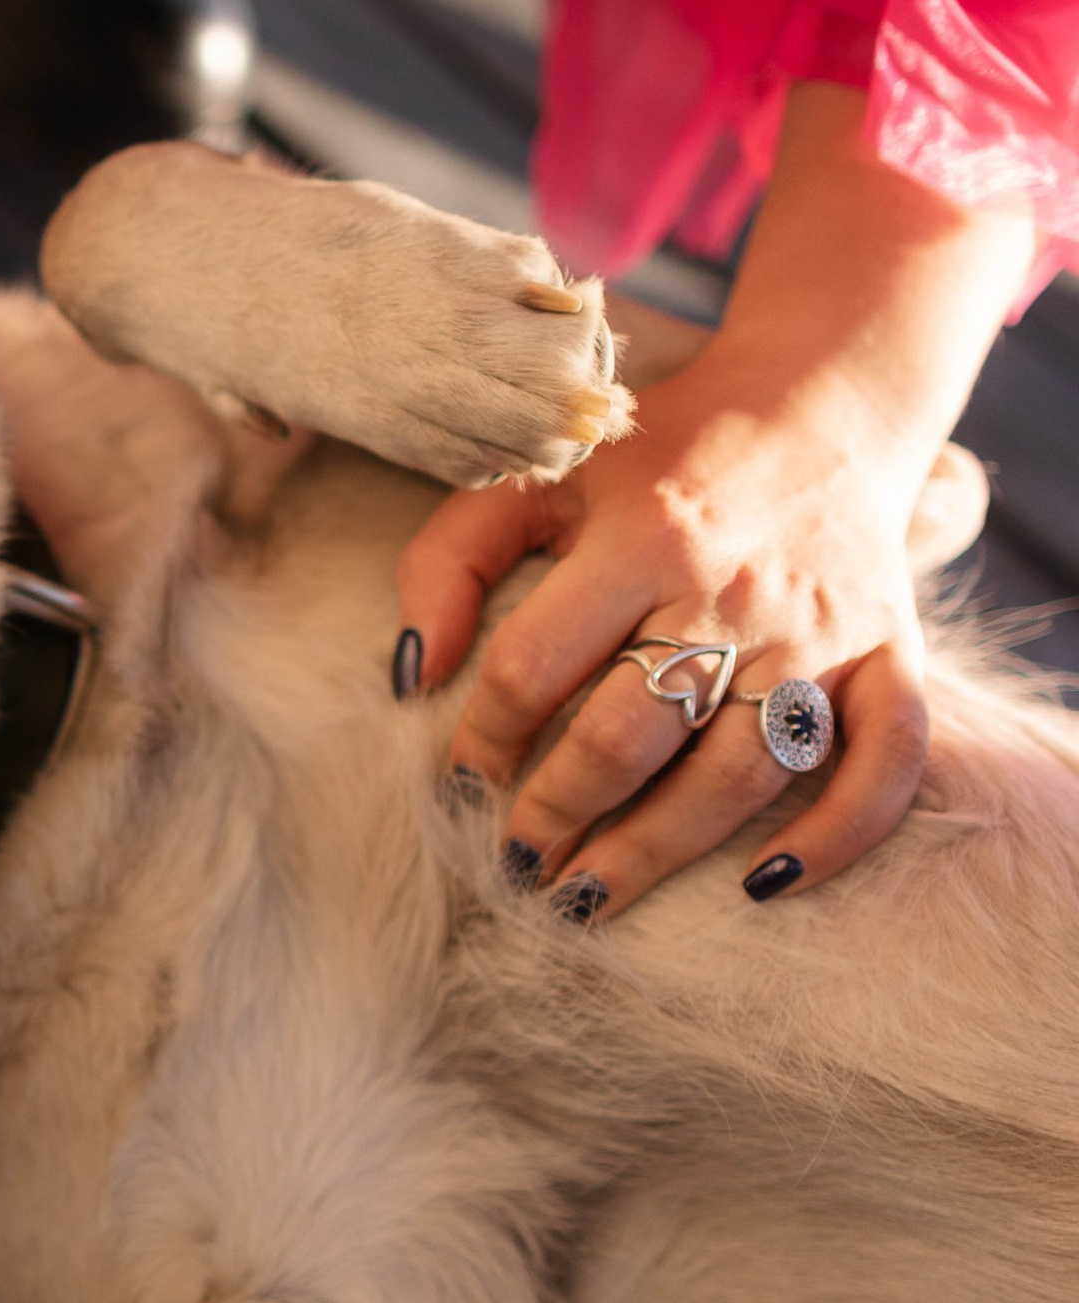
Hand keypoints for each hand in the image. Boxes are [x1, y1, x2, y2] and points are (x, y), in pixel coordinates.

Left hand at [396, 349, 930, 916]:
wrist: (821, 403)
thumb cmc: (659, 456)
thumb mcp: (538, 476)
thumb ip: (450, 561)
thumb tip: (408, 674)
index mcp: (642, 536)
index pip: (539, 664)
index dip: (484, 737)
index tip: (459, 784)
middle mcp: (735, 590)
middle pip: (633, 735)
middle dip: (558, 813)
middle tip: (514, 863)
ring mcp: (822, 632)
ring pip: (740, 772)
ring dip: (658, 850)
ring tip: (587, 898)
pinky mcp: (892, 656)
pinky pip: (885, 764)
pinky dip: (837, 834)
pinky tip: (763, 883)